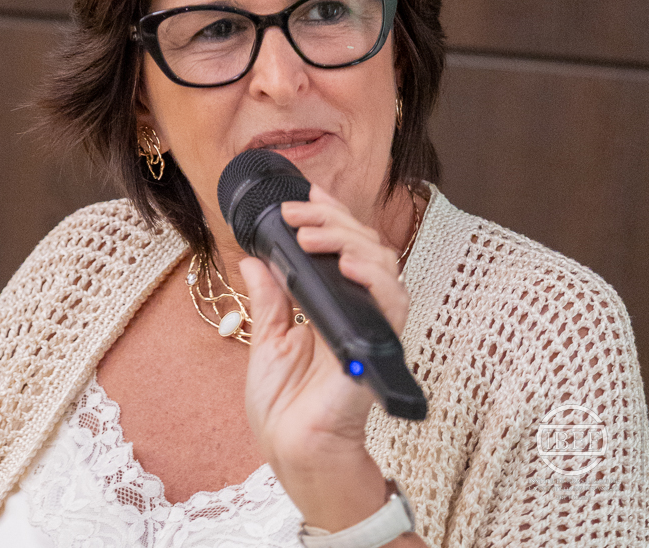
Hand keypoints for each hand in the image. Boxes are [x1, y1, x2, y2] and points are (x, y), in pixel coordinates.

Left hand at [239, 183, 411, 532]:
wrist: (293, 451)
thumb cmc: (285, 409)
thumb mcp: (267, 341)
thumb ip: (270, 300)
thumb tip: (256, 259)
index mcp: (332, 306)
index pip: (344, 247)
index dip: (331, 216)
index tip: (304, 197)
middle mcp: (357, 311)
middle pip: (365, 246)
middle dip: (332, 220)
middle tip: (297, 214)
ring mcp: (370, 327)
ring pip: (384, 265)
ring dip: (349, 240)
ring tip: (312, 236)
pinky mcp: (377, 346)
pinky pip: (392, 304)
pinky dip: (375, 278)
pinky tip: (350, 264)